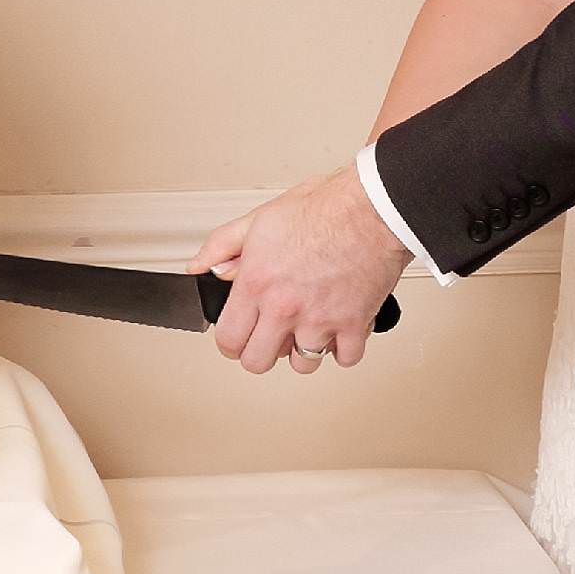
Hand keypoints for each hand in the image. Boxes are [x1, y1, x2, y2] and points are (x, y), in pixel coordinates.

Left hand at [188, 167, 411, 375]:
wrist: (373, 208)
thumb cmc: (324, 208)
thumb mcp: (260, 219)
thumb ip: (223, 246)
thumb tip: (201, 266)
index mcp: (257, 283)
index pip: (228, 340)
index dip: (230, 342)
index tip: (238, 337)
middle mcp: (285, 307)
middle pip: (258, 362)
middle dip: (261, 352)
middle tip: (270, 337)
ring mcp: (320, 320)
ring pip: (302, 364)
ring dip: (304, 350)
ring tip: (308, 327)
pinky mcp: (353, 325)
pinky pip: (344, 358)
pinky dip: (342, 347)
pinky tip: (338, 327)